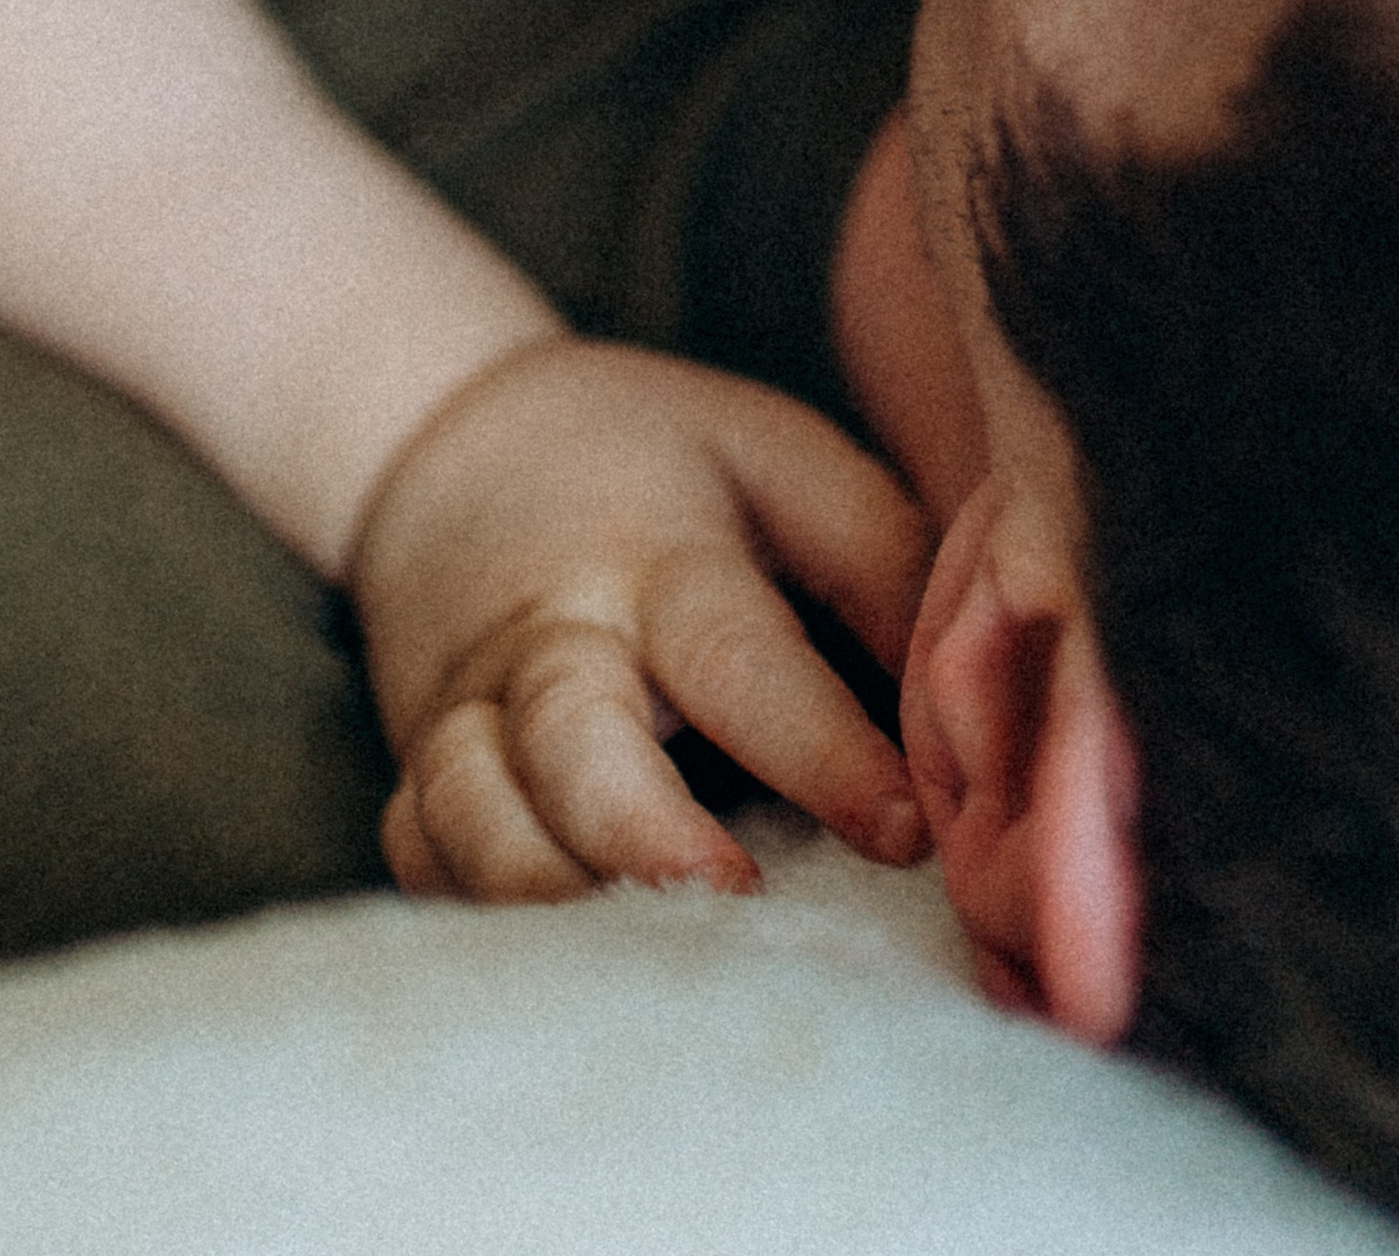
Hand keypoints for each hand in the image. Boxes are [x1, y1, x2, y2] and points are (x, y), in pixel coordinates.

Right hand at [351, 334, 936, 901]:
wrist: (454, 436)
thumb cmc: (661, 459)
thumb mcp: (778, 457)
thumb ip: (880, 559)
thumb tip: (980, 691)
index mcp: (659, 554)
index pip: (735, 653)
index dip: (818, 748)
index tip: (901, 830)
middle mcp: (553, 637)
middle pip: (569, 741)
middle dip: (643, 834)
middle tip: (734, 906)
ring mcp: (469, 706)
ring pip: (471, 809)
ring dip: (547, 891)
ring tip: (640, 962)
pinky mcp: (418, 764)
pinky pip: (417, 850)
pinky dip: (467, 905)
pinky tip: (548, 956)